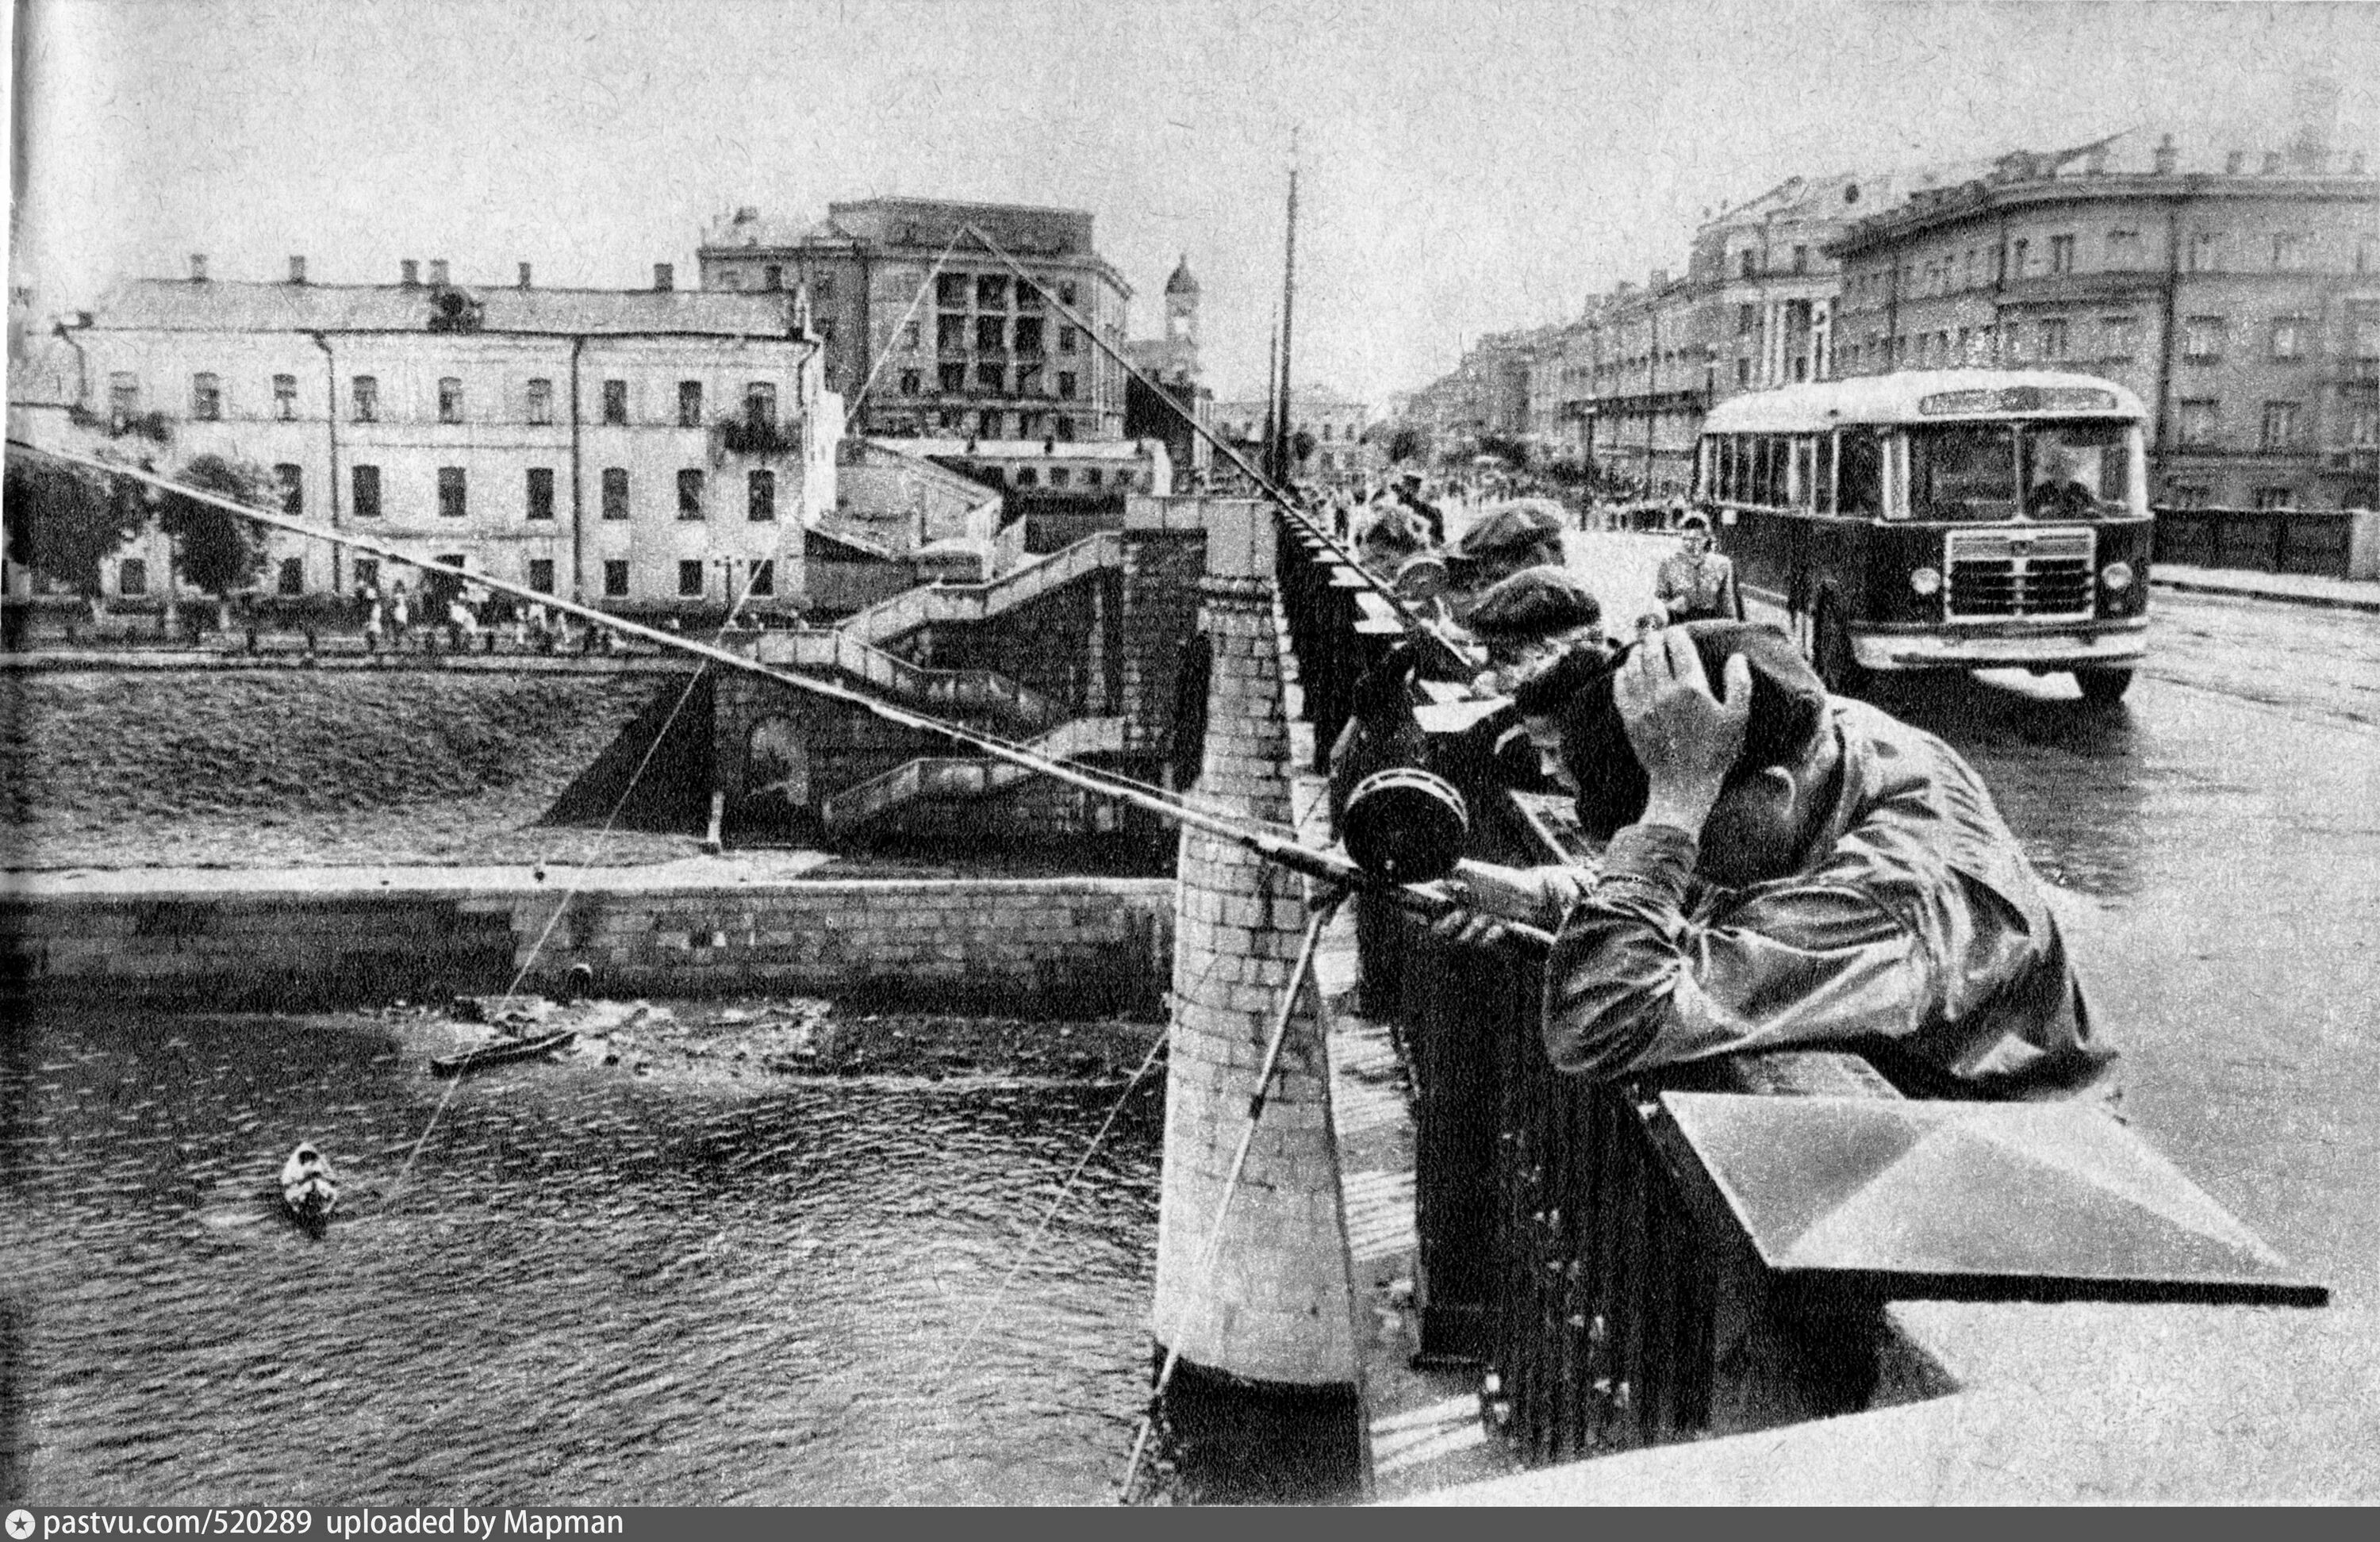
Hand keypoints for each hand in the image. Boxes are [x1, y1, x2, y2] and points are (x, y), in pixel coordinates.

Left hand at [1615, 627, 1751, 828]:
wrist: (1684, 784)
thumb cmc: (1715, 752)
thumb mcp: (1737, 718)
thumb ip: (1739, 684)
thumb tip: (1737, 658)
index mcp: (1691, 688)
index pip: (1679, 648)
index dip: (1677, 634)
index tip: (1677, 631)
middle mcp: (1664, 692)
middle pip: (1653, 652)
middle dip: (1655, 638)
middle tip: (1657, 635)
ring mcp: (1644, 705)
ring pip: (1634, 666)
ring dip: (1638, 652)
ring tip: (1643, 648)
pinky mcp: (1630, 719)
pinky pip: (1620, 688)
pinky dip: (1622, 674)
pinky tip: (1626, 671)